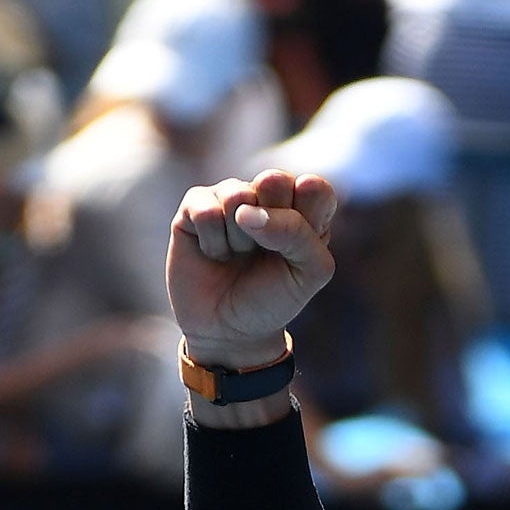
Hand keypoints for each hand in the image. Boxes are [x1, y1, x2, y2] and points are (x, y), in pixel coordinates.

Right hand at [168, 170, 335, 370]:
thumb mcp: (309, 273)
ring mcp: (230, 198)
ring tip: (239, 255)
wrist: (230, 329)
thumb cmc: (275, 298)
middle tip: (266, 250)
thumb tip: (247, 212)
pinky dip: (213, 242)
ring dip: (241, 239)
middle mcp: (268, 196)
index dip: (306, 216)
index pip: (315, 188)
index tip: (299, 249)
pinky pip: (205, 210)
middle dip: (272, 221)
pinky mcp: (195, 207)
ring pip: (237, 195)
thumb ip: (298, 234)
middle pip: (274, 179)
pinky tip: (215, 254)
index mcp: (306, 209)